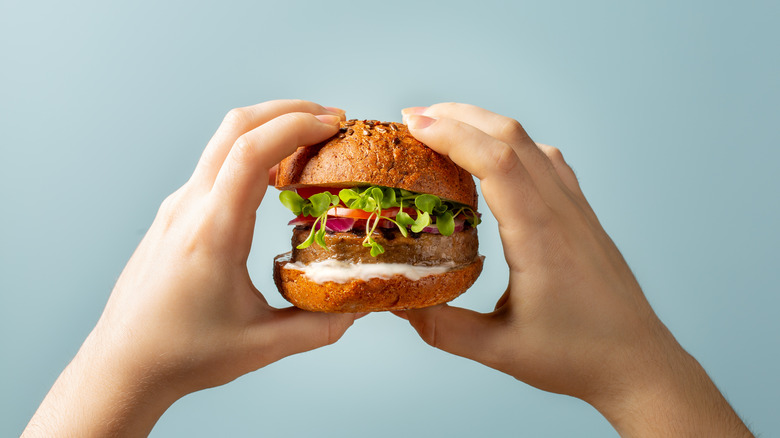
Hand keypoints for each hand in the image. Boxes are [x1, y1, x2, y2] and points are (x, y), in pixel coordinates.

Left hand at [23, 100, 360, 436]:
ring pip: (223, 141)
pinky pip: (216, 165)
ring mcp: (179, 207)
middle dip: (289, 110)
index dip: (297, 126)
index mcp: (212, 232)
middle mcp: (190, 208)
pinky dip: (252, 152)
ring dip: (270, 128)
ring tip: (311, 143)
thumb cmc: (183, 353)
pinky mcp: (176, 214)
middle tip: (332, 120)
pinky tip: (277, 177)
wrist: (122, 363)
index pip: (252, 152)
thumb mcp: (262, 345)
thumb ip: (320, 325)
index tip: (335, 124)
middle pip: (236, 127)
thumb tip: (361, 305)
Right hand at [398, 103, 751, 436]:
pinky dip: (511, 144)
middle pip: (512, 137)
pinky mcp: (583, 214)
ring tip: (445, 127)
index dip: (453, 135)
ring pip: (531, 143)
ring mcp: (577, 208)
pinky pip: (547, 160)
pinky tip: (493, 156)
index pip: (497, 162)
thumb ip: (441, 327)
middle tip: (414, 118)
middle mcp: (562, 212)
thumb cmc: (575, 358)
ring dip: (485, 125)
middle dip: (459, 116)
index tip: (414, 125)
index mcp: (540, 238)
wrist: (637, 363)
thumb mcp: (499, 350)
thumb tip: (394, 302)